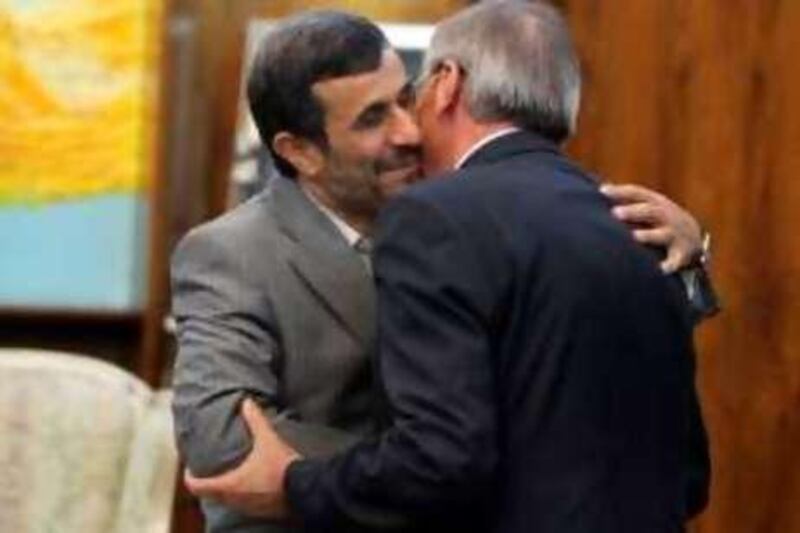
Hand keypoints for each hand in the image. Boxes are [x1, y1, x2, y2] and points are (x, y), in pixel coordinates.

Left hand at [184, 398, 300, 517]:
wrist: (305, 488)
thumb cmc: (281, 467)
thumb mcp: (267, 439)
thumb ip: (255, 420)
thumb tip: (246, 402)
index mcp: (230, 484)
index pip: (197, 486)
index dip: (190, 478)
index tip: (190, 470)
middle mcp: (234, 500)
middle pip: (210, 496)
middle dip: (207, 484)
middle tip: (208, 472)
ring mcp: (247, 508)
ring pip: (226, 502)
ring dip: (223, 491)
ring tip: (227, 477)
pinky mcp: (261, 512)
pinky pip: (242, 506)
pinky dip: (239, 497)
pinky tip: (248, 487)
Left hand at [600, 183, 702, 273]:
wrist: (693, 237)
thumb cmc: (658, 221)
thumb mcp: (647, 206)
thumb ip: (626, 200)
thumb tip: (597, 191)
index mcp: (655, 202)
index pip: (637, 193)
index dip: (620, 191)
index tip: (602, 192)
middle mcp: (666, 216)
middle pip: (650, 211)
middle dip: (633, 212)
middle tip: (615, 213)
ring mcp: (674, 234)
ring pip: (663, 234)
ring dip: (649, 235)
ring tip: (635, 237)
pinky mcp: (681, 254)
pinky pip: (676, 260)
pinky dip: (670, 264)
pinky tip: (661, 270)